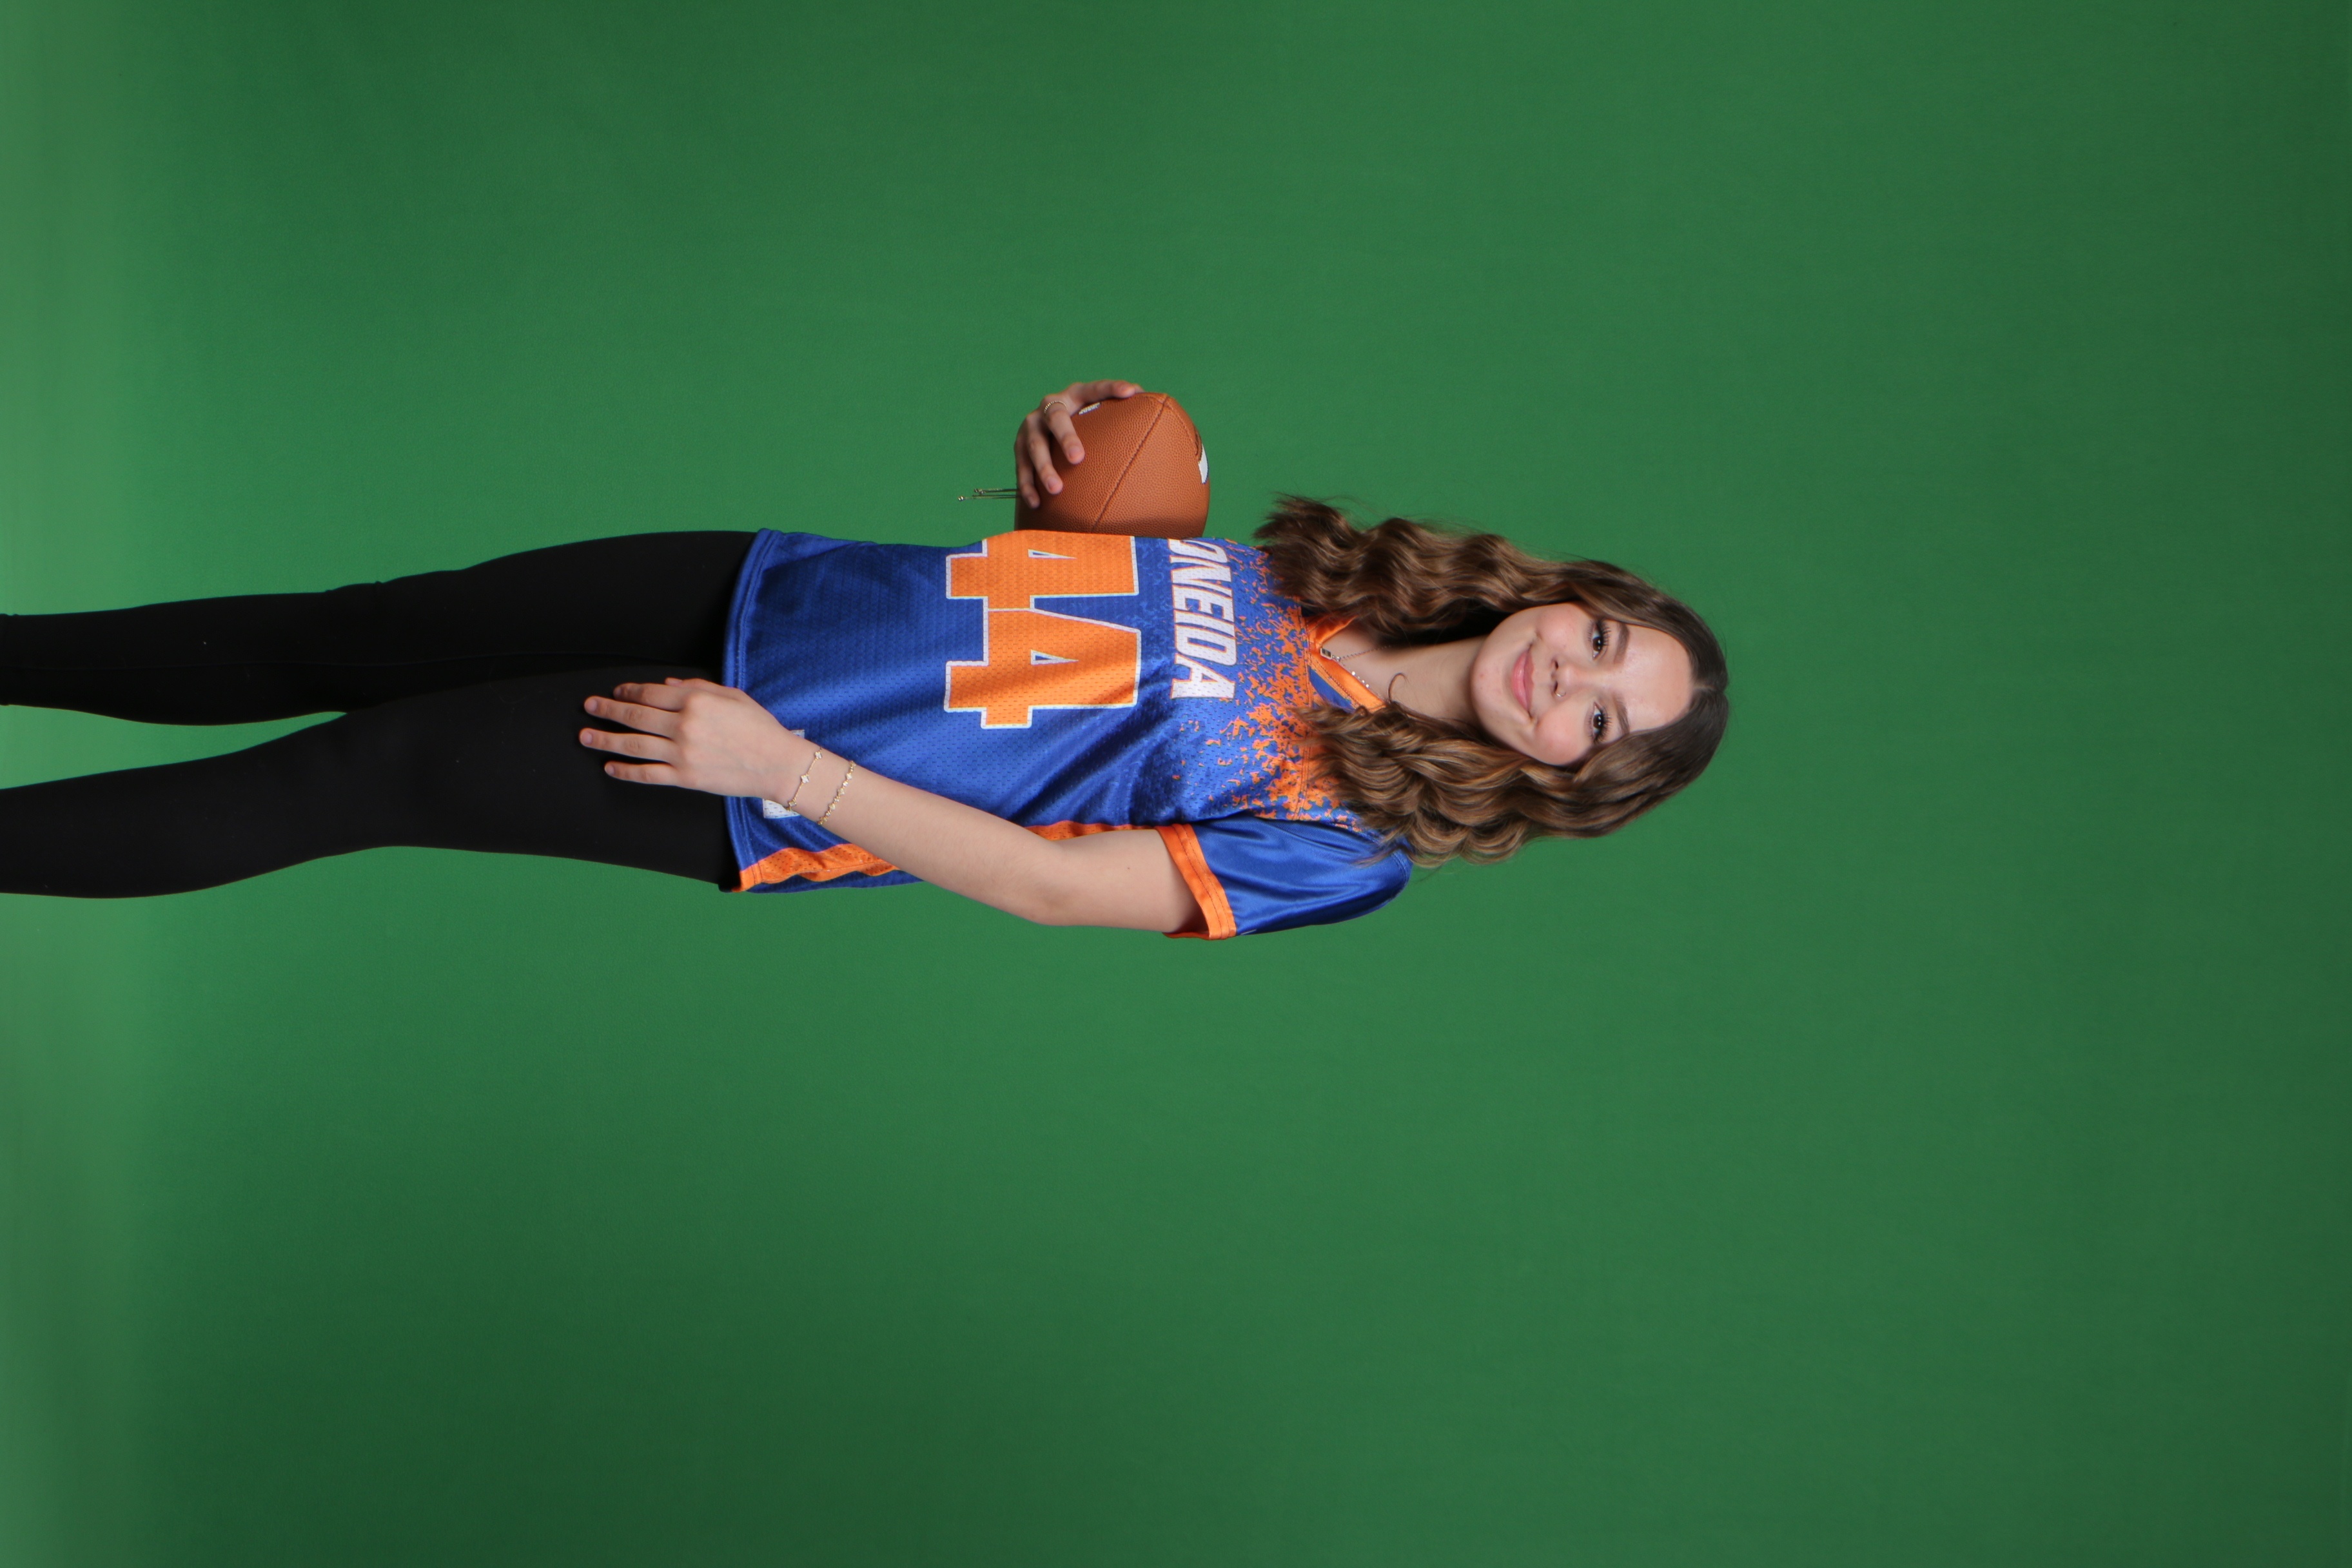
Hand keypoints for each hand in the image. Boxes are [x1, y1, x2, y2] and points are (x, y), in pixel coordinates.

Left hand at [581, 678, 803, 797]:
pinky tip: (610, 766)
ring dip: (606, 739)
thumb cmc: (759, 728)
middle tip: (589, 707)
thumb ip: (697, 687)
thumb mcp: (732, 696)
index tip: (616, 692)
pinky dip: (626, 771)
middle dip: (608, 710)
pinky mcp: (685, 778)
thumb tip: (666, 686)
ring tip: (586, 736)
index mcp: (696, 701)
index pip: (651, 693)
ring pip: (634, 744)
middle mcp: (684, 726)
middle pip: (635, 716)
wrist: (777, 763)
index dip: (629, 692)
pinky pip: (647, 774)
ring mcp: (682, 754)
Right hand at [1015, 380, 1140, 506]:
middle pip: (1055, 418)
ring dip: (1044, 467)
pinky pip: (1021, 467)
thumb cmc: (1085, 423)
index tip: (1131, 393)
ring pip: (1034, 446)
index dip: (1113, 388)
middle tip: (1078, 458)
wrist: (1048, 428)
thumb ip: (1120, 405)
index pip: (1095, 389)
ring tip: (1056, 489)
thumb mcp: (1099, 412)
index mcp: (1074, 395)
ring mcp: (1031, 427)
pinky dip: (1027, 485)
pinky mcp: (1020, 447)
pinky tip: (1036, 503)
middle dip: (1066, 437)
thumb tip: (1148, 399)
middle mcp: (1048, 406)